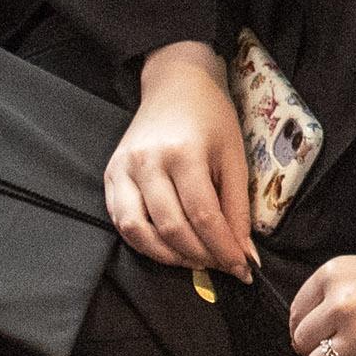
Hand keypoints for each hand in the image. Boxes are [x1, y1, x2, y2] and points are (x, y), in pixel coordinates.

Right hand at [109, 41, 260, 274]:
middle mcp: (147, 162)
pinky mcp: (109, 175)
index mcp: (184, 152)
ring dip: (169, 257)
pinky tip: (168, 247)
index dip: (224, 249)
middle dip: (201, 256)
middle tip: (221, 265)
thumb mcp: (235, 157)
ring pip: (139, 232)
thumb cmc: (211, 118)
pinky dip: (145, 243)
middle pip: (172, 228)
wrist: (175, 85)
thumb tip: (245, 256)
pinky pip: (122, 222)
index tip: (243, 270)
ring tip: (196, 260)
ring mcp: (122, 169)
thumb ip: (238, 208)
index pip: (204, 216)